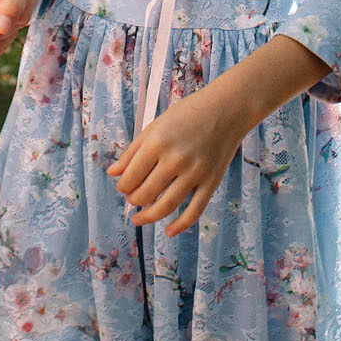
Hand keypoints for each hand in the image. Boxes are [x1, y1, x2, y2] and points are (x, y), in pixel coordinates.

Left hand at [107, 83, 248, 235]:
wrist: (228, 109)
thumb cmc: (189, 113)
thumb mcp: (155, 126)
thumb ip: (132, 151)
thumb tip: (112, 174)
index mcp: (158, 142)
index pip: (131, 177)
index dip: (123, 186)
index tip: (123, 186)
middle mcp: (175, 159)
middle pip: (145, 194)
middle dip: (134, 200)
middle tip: (132, 198)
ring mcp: (195, 172)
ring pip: (165, 206)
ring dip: (148, 216)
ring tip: (140, 218)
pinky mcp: (211, 182)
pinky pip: (194, 211)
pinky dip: (180, 225)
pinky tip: (169, 232)